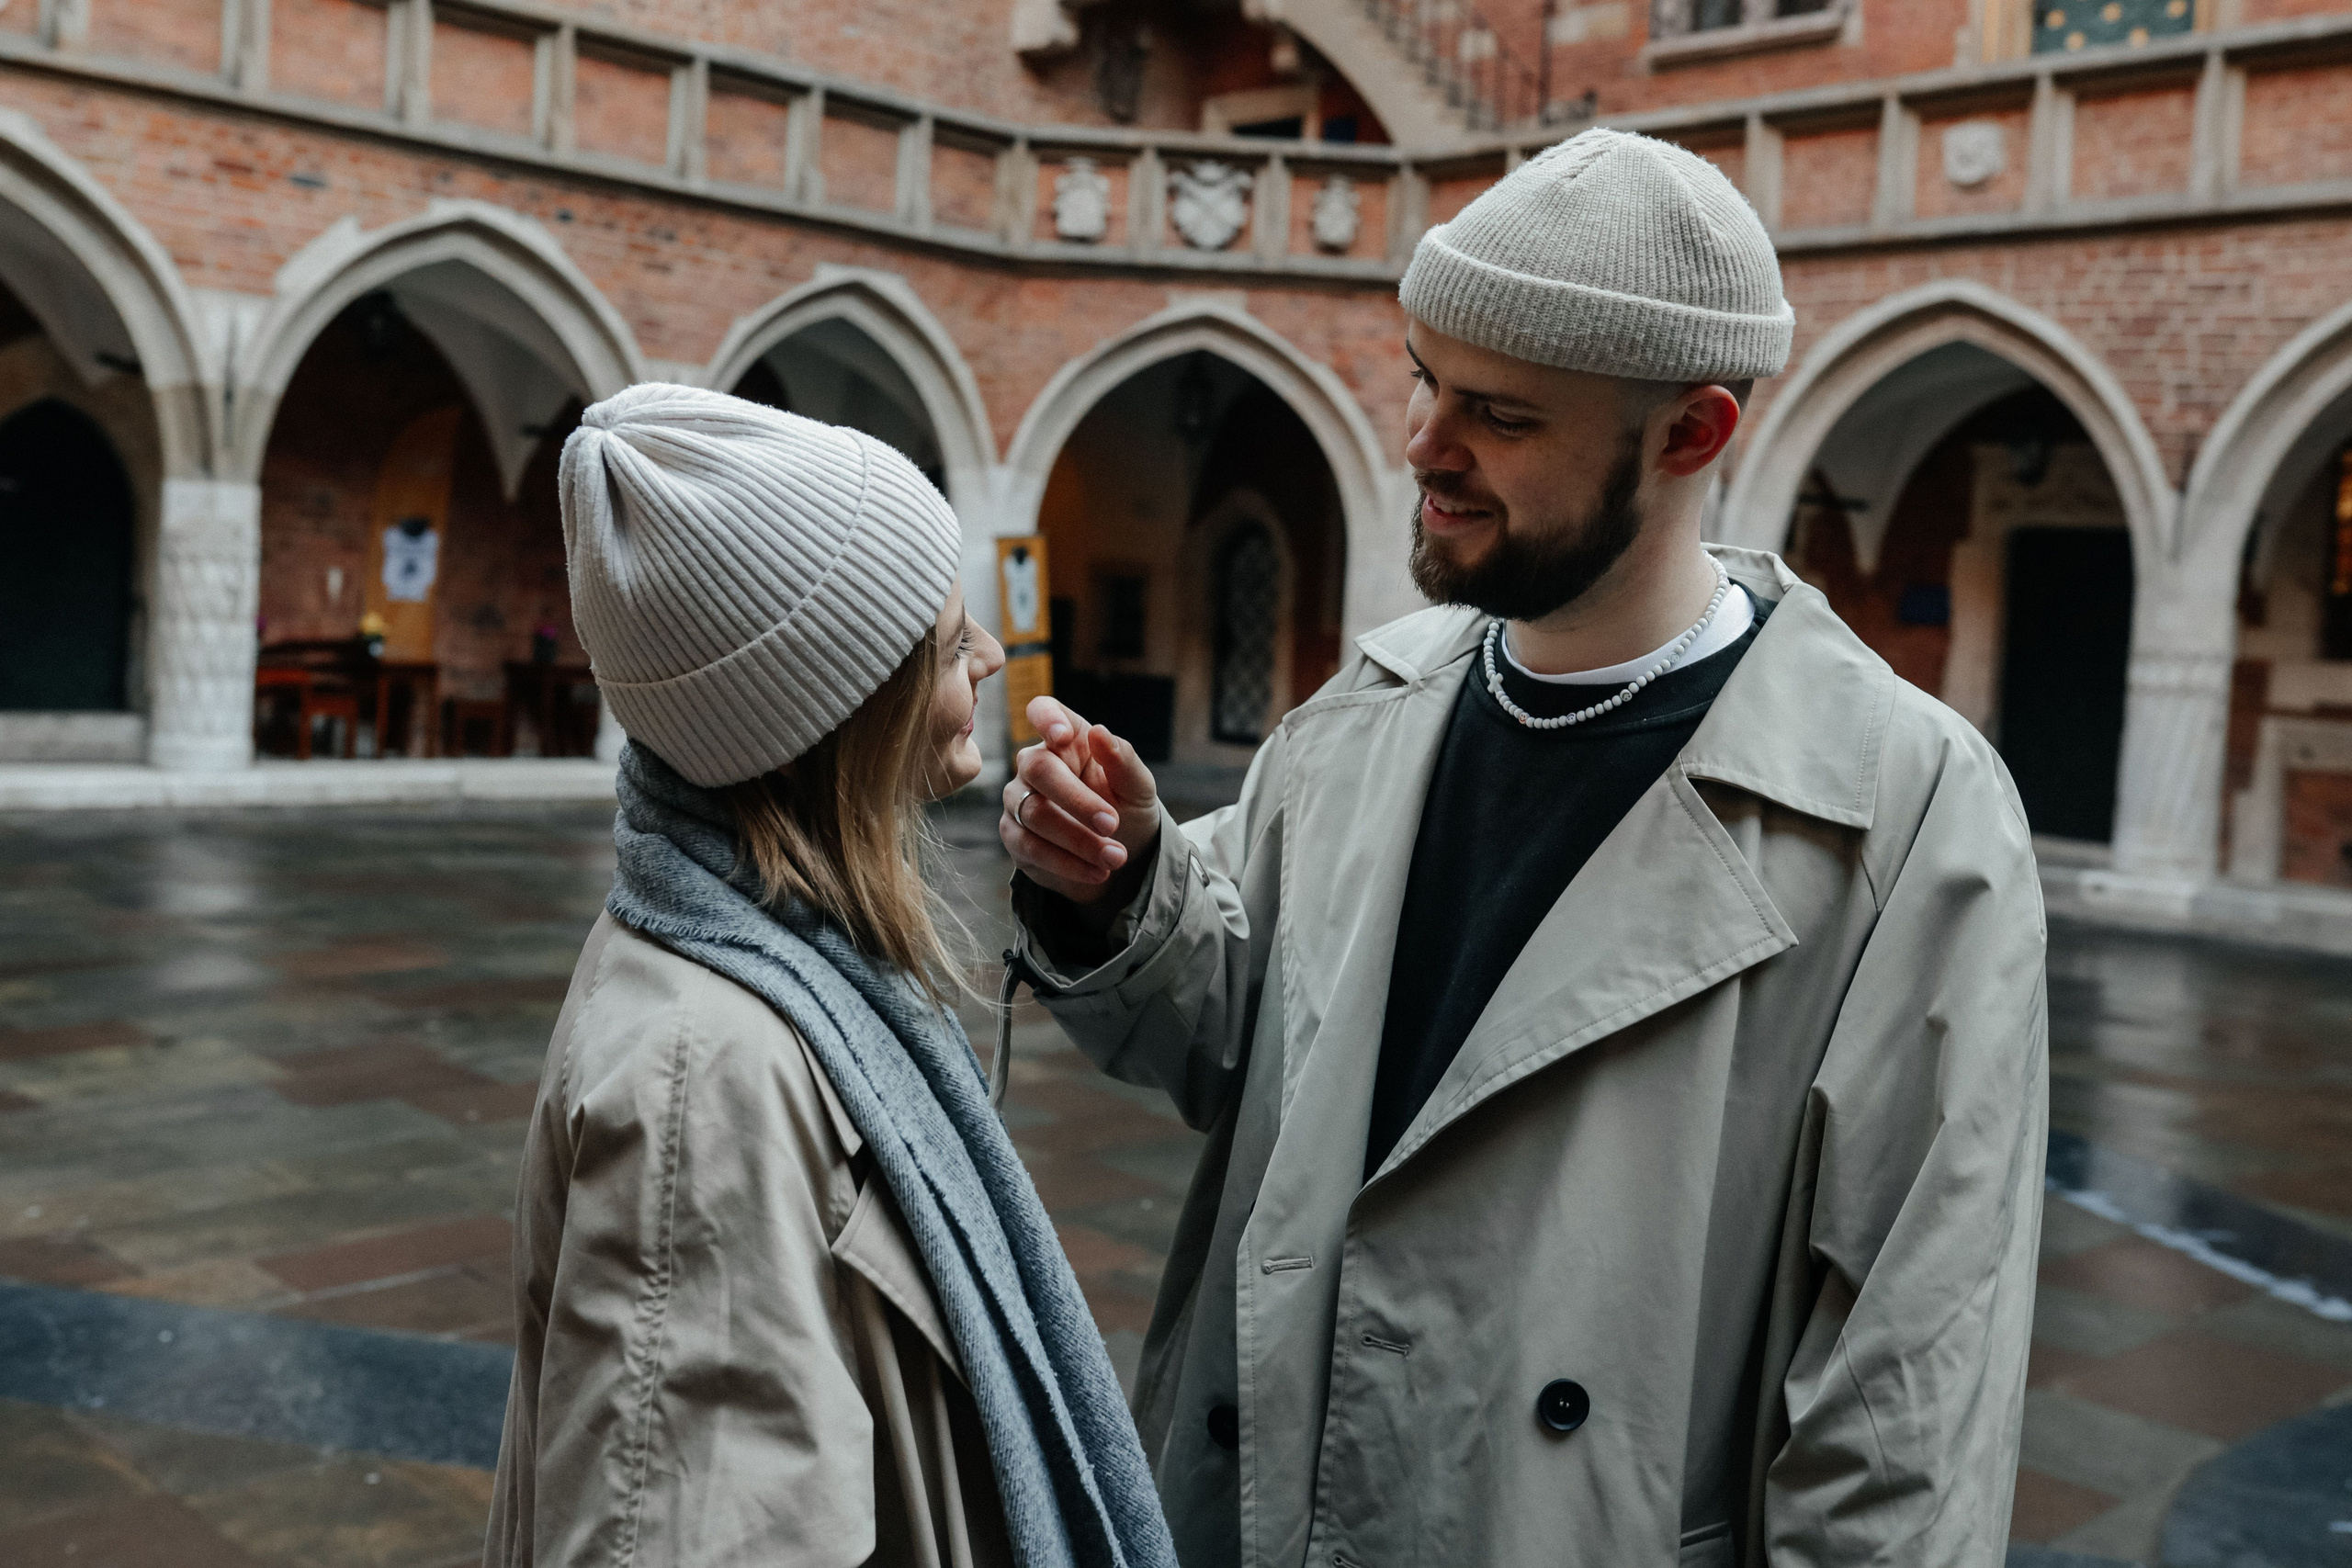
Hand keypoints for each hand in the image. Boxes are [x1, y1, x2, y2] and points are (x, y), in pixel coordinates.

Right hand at [1000, 695, 1160, 909]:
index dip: (1046, 718)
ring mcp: (1019, 800)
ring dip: (1079, 839)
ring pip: (1034, 813)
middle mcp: (1034, 764)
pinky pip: (1031, 847)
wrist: (1122, 857)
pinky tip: (1098, 872)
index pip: (1042, 710)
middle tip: (1112, 824)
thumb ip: (1122, 759)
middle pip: (1039, 769)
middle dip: (1078, 800)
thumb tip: (1100, 732)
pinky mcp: (1015, 837)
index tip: (1063, 735)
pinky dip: (1068, 863)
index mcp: (1066, 740)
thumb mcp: (1137, 787)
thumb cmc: (1127, 808)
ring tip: (1117, 857)